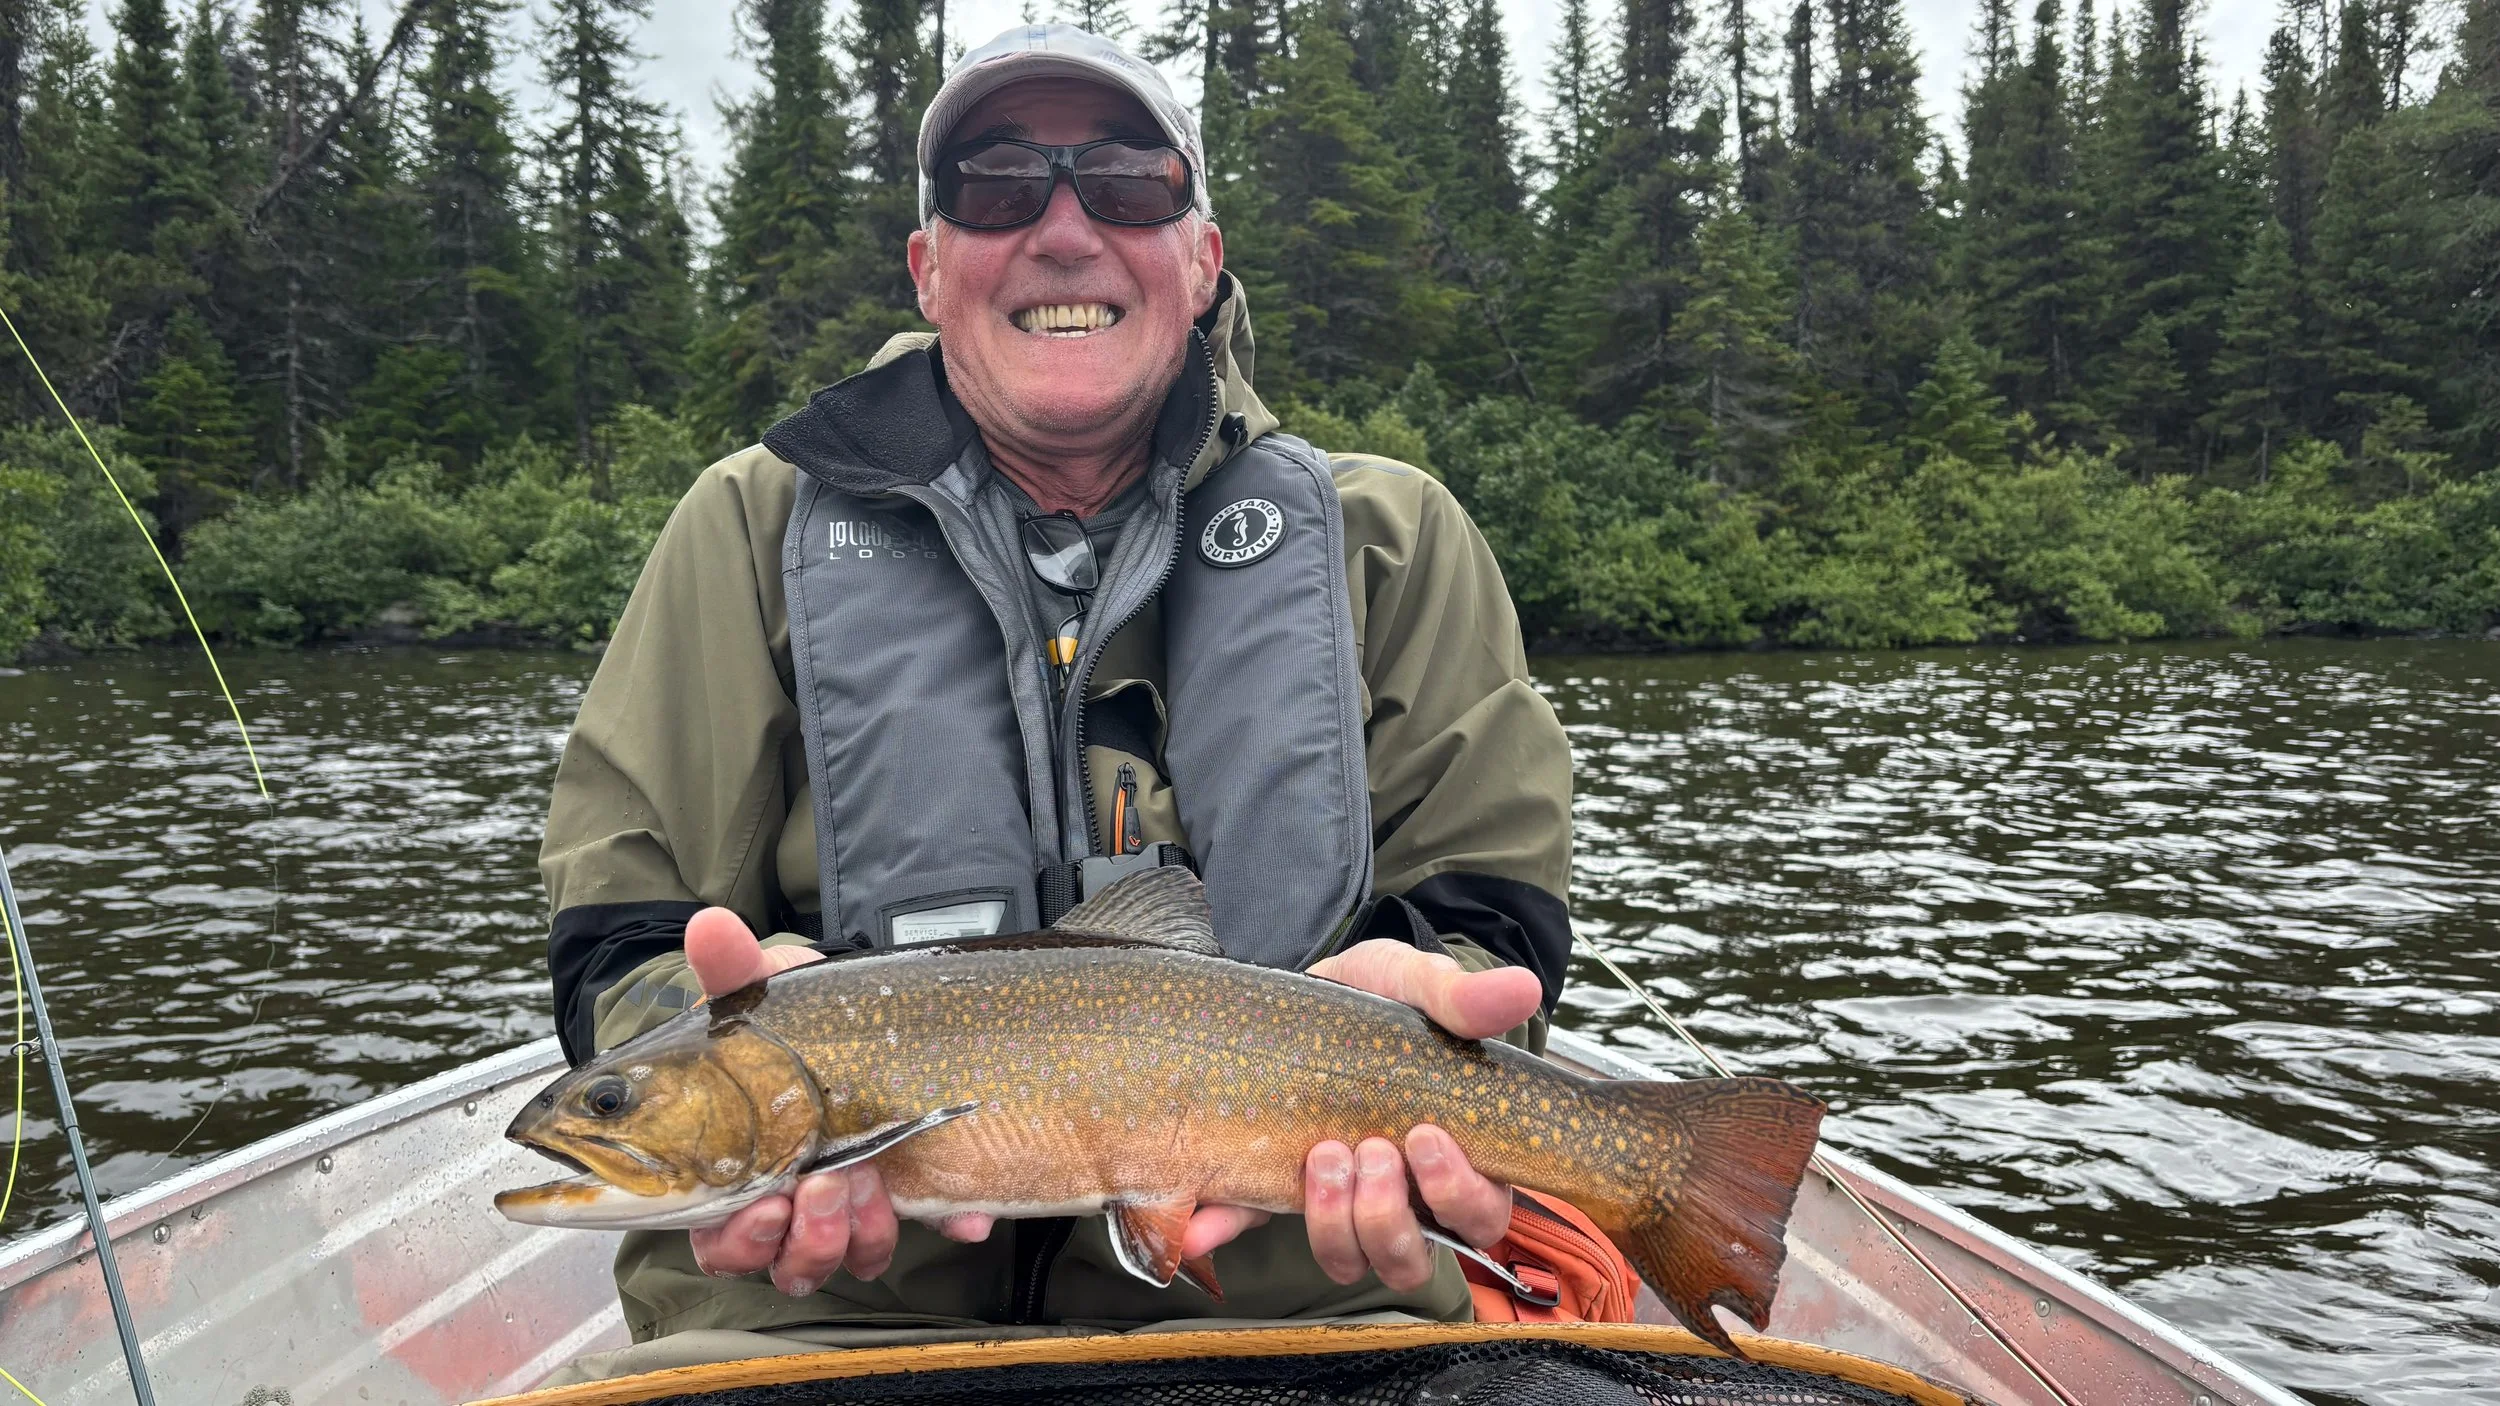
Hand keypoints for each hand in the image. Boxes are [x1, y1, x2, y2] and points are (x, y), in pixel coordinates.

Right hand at [678, 907, 994, 1293]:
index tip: (763, 1202)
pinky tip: (964, 1213)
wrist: (875, 1006)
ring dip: (857, 1233)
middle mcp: (793, 1201)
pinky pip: (936, 1224)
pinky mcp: (918, 1192)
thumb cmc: (801, 1017)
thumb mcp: (766, 990)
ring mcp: (857, 1203)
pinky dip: (950, 1220)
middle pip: (782, 1263)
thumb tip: (708, 925)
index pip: (718, 1236)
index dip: (736, 1238)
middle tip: (820, 1186)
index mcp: (739, 1171)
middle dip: (801, 1240)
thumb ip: (731, 968)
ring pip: (849, 1257)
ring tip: (866, 1180)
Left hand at [1183, 940, 1543, 1289]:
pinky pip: (1249, 1231)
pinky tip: (1202, 1219)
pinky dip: (1225, 1229)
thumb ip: (1458, 996)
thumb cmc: (1372, 1003)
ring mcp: (1334, 1203)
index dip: (1459, 1193)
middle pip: (1413, 1255)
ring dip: (1333, 1223)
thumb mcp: (1411, 984)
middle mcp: (1399, 1196)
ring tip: (1317, 1156)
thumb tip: (1524, 988)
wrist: (1292, 995)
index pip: (1480, 1213)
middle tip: (1368, 1149)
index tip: (1425, 1136)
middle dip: (1389, 1215)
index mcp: (1450, 1157)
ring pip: (1350, 1258)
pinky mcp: (1268, 1191)